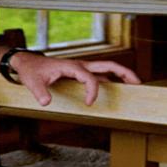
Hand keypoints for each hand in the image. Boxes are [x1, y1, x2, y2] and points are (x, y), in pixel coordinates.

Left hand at [14, 53, 142, 106]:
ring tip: (135, 85)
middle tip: (137, 83)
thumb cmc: (31, 70)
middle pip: (108, 65)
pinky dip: (111, 81)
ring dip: (121, 76)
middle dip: (124, 73)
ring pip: (107, 69)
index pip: (89, 77)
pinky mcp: (81, 73)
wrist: (28, 63)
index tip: (90, 104)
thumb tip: (46, 103)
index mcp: (71, 66)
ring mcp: (82, 69)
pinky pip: (100, 76)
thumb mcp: (32, 81)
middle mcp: (80, 65)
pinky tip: (118, 90)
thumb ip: (39, 92)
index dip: (93, 90)